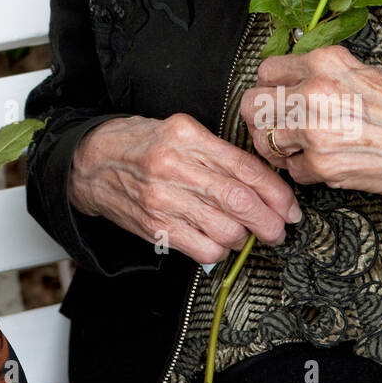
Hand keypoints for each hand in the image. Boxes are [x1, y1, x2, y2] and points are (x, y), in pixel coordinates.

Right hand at [69, 112, 301, 264]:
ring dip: (246, 238)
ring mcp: (162, 198)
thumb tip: (264, 182)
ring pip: (225, 229)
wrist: (91, 162)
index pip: (245, 167)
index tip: (290, 207)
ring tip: (248, 235)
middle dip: (270, 222)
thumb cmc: (141, 144)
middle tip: (280, 229)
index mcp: (187, 135)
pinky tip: (220, 243)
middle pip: (240, 201)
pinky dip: (220, 251)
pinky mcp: (154, 226)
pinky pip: (202, 249)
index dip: (276, 192)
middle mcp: (175, 166)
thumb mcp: (179, 130)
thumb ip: (217, 151)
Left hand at [241, 43, 381, 200]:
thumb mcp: (363, 72)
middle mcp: (314, 92)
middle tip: (275, 124)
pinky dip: (303, 171)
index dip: (270, 87)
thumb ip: (322, 75)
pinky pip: (291, 170)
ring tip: (298, 146)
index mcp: (325, 62)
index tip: (276, 96)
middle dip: (261, 116)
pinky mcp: (322, 166)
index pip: (266, 70)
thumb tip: (293, 84)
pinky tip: (323, 163)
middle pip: (252, 104)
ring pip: (264, 139)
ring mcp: (314, 131)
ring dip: (278, 146)